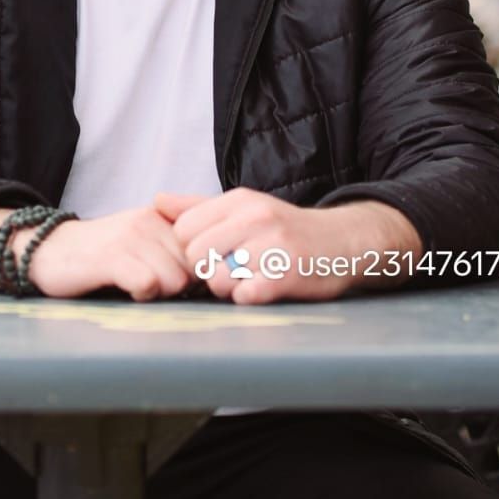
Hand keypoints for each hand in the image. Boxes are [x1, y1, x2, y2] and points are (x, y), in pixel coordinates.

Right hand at [0, 206, 192, 300]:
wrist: (48, 250)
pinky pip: (148, 284)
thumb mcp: (143, 240)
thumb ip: (176, 249)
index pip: (206, 246)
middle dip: (182, 286)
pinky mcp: (110, 257)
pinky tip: (128, 292)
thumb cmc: (102, 254)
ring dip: (161, 293)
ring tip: (139, 288)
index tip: (189, 283)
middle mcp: (150, 220)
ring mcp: (130, 237)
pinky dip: (142, 295)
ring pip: (175, 279)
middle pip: (194, 268)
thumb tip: (215, 274)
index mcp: (162, 215)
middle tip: (157, 288)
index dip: (202, 272)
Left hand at [155, 189, 418, 304]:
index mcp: (239, 200)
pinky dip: (247, 298)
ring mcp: (272, 246)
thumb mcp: (243, 208)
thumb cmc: (284, 229)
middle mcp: (254, 218)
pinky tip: (260, 290)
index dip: (190, 248)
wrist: (342, 243)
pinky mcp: (286, 275)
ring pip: (217, 277)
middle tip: (228, 271)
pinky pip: (244, 295)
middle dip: (205, 270)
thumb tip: (157, 201)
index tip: (211, 254)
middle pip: (196, 255)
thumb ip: (198, 207)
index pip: (184, 229)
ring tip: (244, 280)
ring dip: (225, 287)